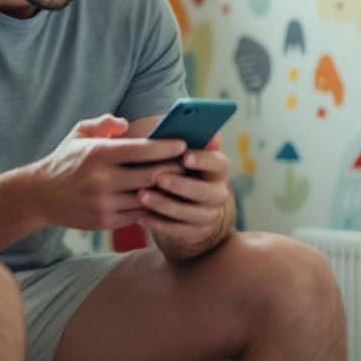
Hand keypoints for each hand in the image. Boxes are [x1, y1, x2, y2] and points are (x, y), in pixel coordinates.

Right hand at [29, 114, 187, 231]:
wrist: (39, 196)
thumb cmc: (65, 160)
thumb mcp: (79, 134)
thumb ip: (104, 123)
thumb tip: (127, 123)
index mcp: (98, 154)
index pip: (141, 149)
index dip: (166, 147)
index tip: (183, 143)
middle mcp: (102, 179)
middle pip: (151, 175)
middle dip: (174, 169)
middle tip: (191, 163)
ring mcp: (104, 203)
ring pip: (148, 198)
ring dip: (167, 191)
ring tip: (183, 182)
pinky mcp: (105, 221)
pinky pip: (138, 214)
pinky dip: (152, 206)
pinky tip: (164, 199)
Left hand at [137, 133, 232, 253]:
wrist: (185, 204)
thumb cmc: (178, 169)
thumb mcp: (182, 153)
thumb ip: (185, 139)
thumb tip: (197, 127)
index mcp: (218, 170)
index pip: (219, 163)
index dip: (204, 160)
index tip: (185, 156)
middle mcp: (219, 193)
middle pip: (205, 191)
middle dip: (181, 184)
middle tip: (158, 177)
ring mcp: (209, 215)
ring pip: (189, 213)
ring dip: (165, 204)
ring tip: (142, 196)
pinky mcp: (195, 233)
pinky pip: (177, 231)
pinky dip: (158, 223)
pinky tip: (140, 216)